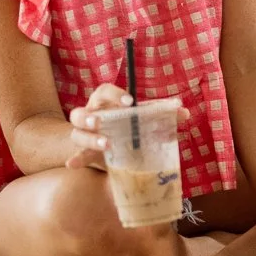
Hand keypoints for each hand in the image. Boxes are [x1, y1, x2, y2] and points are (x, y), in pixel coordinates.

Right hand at [66, 86, 189, 171]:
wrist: (108, 144)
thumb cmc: (126, 126)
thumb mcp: (141, 120)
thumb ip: (159, 115)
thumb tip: (183, 112)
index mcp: (104, 103)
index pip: (104, 91)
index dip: (114, 94)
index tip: (130, 102)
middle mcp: (90, 116)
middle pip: (79, 112)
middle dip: (89, 116)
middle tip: (102, 122)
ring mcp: (85, 135)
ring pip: (77, 133)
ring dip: (89, 138)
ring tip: (106, 144)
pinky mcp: (86, 153)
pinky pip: (77, 155)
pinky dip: (76, 159)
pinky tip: (72, 164)